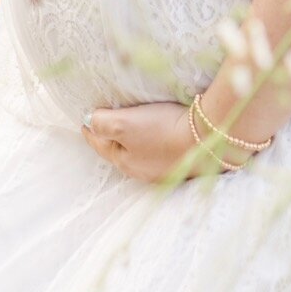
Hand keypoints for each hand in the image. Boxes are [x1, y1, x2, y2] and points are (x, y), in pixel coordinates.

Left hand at [81, 101, 235, 183]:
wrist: (207, 140)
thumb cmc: (162, 130)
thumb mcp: (124, 124)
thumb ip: (103, 123)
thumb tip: (89, 121)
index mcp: (125, 161)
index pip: (101, 145)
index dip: (91, 133)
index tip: (84, 122)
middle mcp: (143, 170)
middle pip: (120, 152)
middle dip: (111, 139)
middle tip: (104, 125)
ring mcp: (164, 169)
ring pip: (141, 153)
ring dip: (133, 142)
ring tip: (130, 129)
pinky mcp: (183, 161)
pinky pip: (160, 151)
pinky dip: (153, 142)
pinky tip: (159, 136)